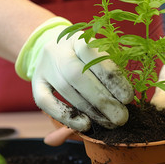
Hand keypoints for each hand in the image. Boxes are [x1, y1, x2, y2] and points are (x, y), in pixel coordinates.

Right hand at [15, 17, 133, 131]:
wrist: (53, 48)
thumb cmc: (85, 56)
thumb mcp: (97, 54)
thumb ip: (109, 71)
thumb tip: (127, 98)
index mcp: (78, 38)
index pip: (95, 56)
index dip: (112, 78)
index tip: (128, 98)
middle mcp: (58, 50)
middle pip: (77, 75)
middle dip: (102, 99)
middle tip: (121, 117)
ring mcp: (44, 66)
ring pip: (65, 90)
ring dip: (90, 110)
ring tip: (109, 123)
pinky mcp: (36, 83)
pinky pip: (45, 101)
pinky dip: (65, 115)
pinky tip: (84, 125)